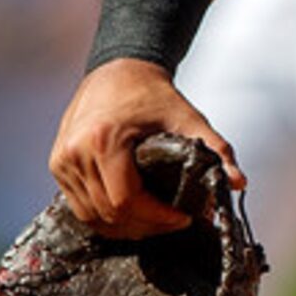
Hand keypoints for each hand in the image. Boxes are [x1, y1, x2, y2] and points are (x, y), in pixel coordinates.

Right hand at [49, 58, 243, 237]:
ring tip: (154, 221)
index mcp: (103, 139)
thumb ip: (216, 150)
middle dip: (145, 226)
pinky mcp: (57, 164)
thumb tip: (238, 182)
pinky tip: (130, 213)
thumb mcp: (188, 117)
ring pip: (91, 217)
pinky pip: (79, 206)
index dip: (157, 218)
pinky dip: (104, 217)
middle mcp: (75, 152)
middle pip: (108, 214)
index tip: (182, 218)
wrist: (119, 68)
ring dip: (124, 227)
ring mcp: (62, 160)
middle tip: (172, 223)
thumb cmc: (151, 93)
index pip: (126, 201)